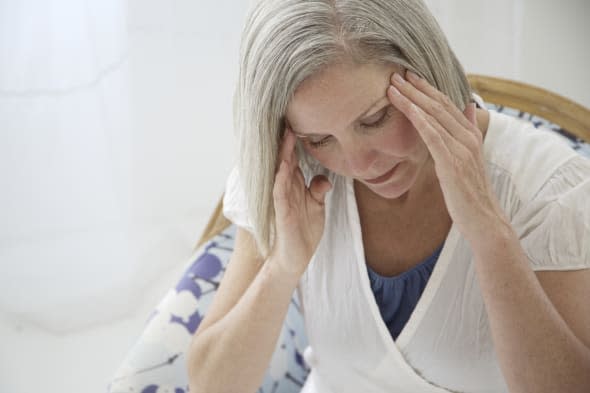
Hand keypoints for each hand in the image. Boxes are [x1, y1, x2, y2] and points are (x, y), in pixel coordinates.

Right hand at [271, 128, 331, 275]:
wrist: (296, 258)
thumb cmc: (304, 232)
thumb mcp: (316, 207)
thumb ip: (318, 190)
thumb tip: (322, 178)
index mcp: (294, 185)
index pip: (293, 158)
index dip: (295, 141)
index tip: (299, 121)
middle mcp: (286, 188)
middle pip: (285, 159)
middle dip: (287, 140)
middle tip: (289, 117)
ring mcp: (282, 199)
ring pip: (281, 171)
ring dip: (283, 153)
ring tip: (287, 134)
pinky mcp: (282, 211)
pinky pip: (280, 191)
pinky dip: (281, 177)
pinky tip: (284, 165)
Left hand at [387, 71, 507, 242]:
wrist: (483, 219)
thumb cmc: (470, 193)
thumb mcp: (469, 158)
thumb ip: (468, 131)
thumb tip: (468, 107)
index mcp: (470, 135)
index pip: (446, 105)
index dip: (426, 89)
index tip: (408, 76)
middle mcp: (467, 137)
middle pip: (438, 105)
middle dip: (416, 88)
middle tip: (396, 73)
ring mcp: (461, 148)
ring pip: (434, 116)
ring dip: (412, 99)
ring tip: (393, 86)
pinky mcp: (453, 162)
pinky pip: (433, 135)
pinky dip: (420, 119)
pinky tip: (407, 108)